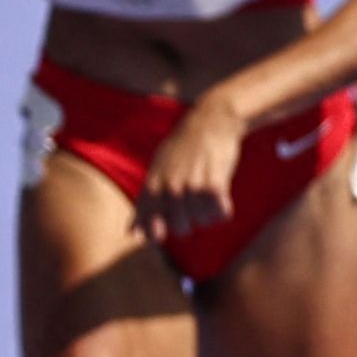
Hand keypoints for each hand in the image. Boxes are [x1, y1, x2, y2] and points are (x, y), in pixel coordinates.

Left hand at [138, 91, 269, 247]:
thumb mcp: (157, 170)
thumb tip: (132, 235)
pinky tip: (222, 197)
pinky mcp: (215, 184)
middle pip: (181, 228)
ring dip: (209, 212)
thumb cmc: (181, 150)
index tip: (162, 234)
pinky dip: (223, 209)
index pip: (150, 222)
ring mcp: (192, 186)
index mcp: (154, 184)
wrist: (210, 122)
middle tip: (193, 200)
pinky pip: (221, 214)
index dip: (156, 233)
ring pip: (204, 221)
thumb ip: (145, 204)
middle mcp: (171, 187)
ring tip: (207, 192)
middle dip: (190, 220)